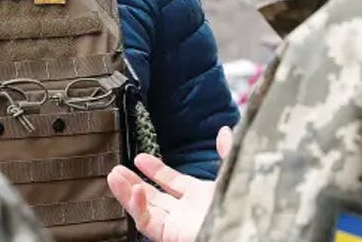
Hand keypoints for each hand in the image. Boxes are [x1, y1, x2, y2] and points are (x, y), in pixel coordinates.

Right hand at [106, 126, 232, 241]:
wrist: (247, 228)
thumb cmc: (244, 204)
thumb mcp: (234, 172)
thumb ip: (227, 152)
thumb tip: (225, 130)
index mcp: (201, 197)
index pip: (172, 182)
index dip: (155, 169)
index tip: (139, 158)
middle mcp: (186, 212)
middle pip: (152, 197)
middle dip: (132, 182)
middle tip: (116, 170)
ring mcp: (177, 224)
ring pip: (144, 209)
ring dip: (126, 192)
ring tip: (113, 176)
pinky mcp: (170, 235)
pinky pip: (147, 222)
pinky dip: (137, 206)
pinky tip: (133, 190)